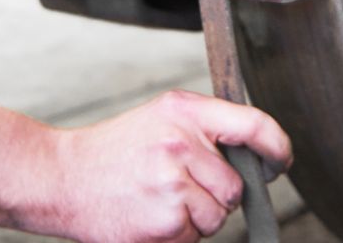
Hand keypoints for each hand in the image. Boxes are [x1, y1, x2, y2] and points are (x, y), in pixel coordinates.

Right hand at [31, 89, 291, 242]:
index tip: (280, 162)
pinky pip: (194, 237)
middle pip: (235, 187)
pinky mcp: (165, 222)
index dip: (277, 147)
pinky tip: (149, 216)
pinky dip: (177, 235)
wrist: (62, 178)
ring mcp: (173, 185)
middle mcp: (182, 144)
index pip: (255, 125)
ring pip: (217, 216)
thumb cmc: (114, 150)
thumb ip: (205, 128)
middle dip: (214, 195)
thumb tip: (257, 152)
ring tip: (158, 201)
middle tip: (176, 187)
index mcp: (186, 112)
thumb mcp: (160, 118)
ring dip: (195, 218)